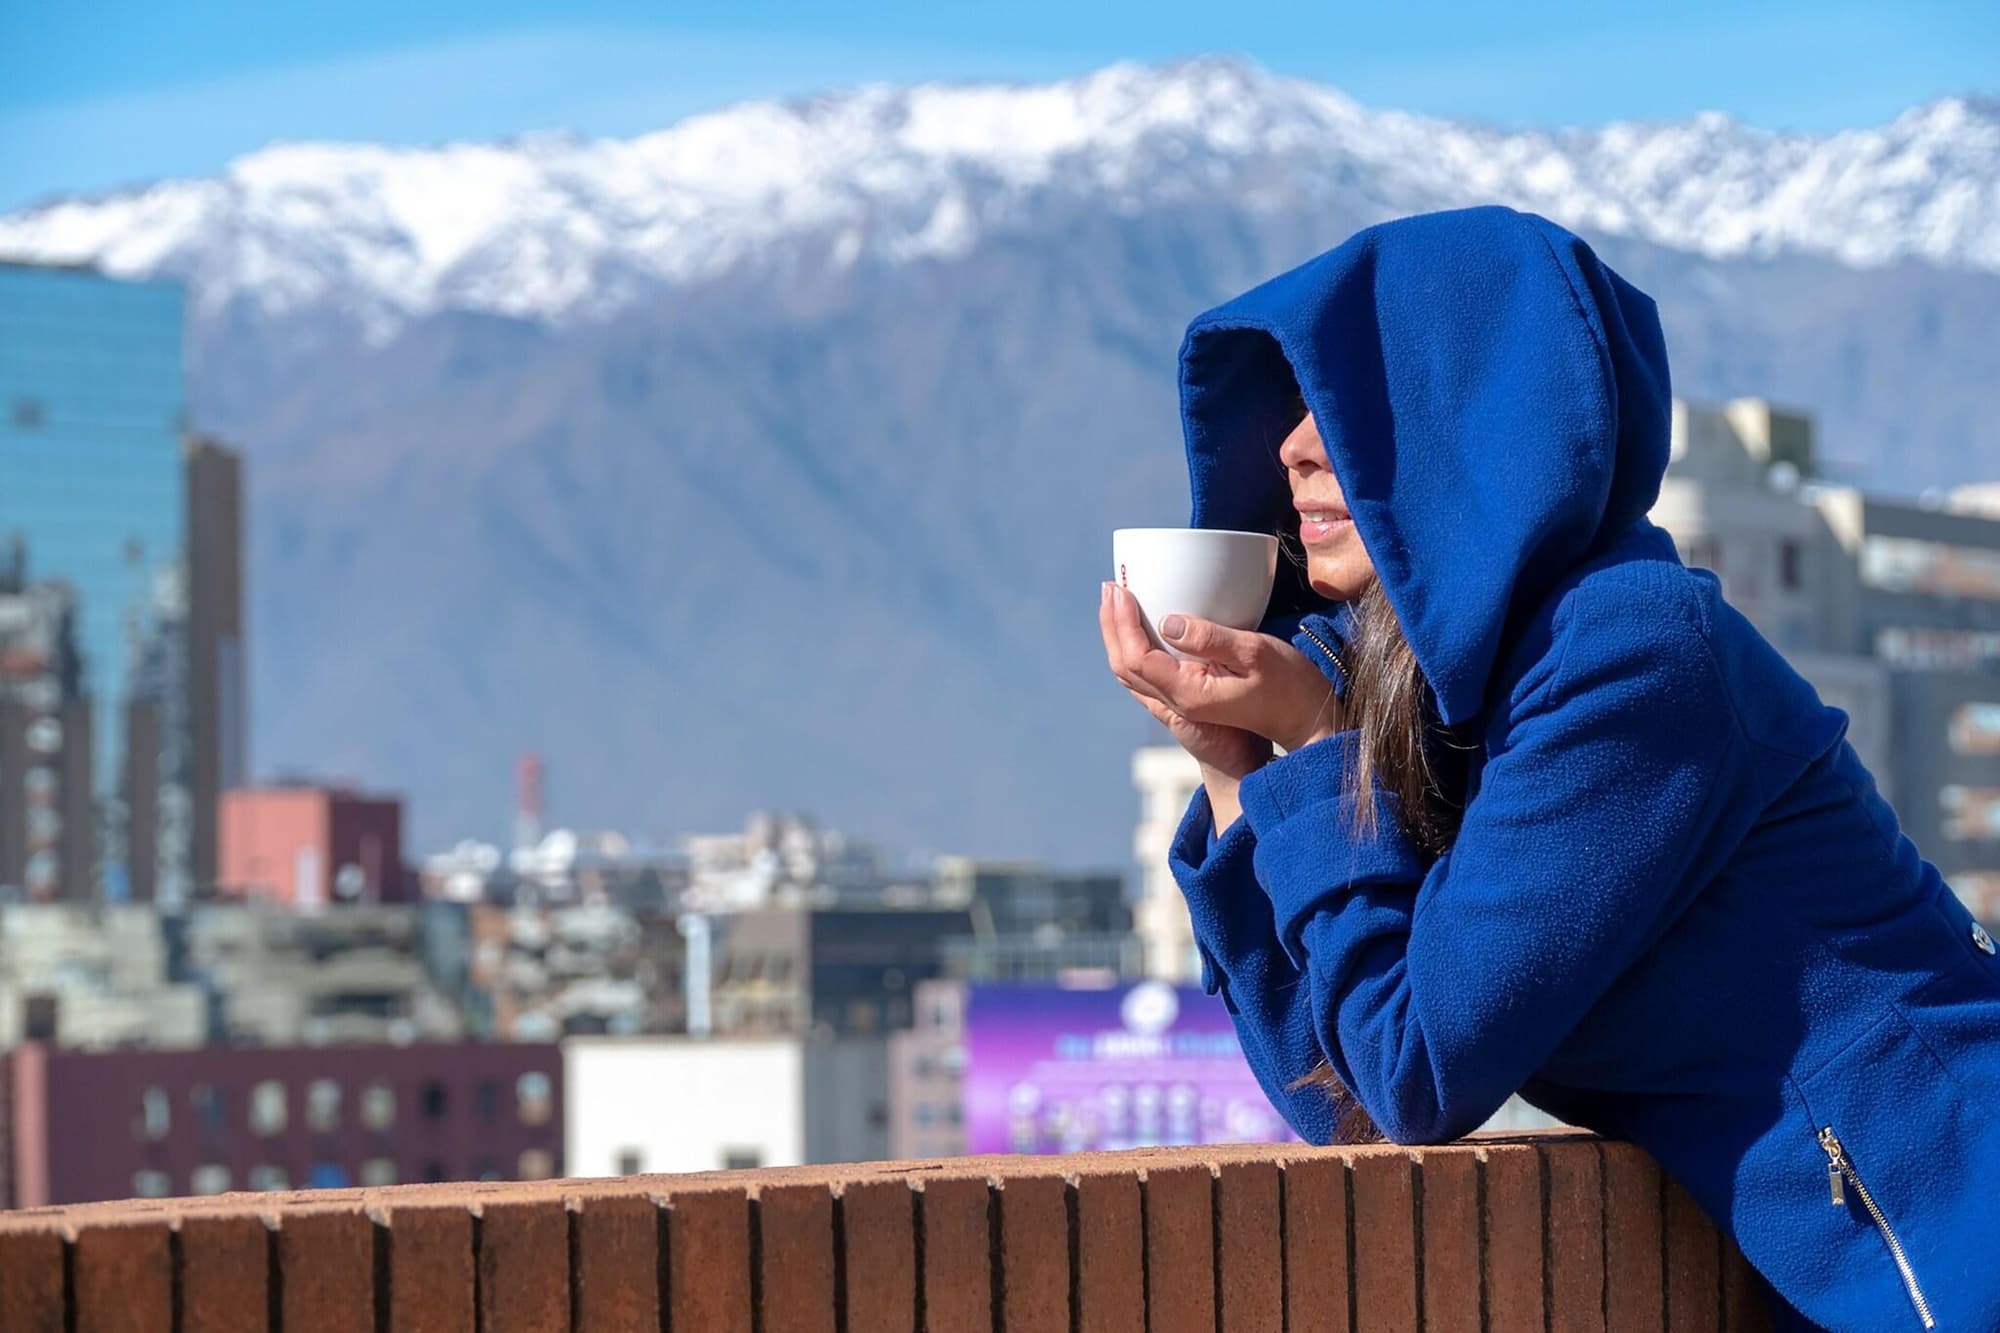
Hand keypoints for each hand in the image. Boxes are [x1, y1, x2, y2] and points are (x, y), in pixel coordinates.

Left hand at [1099, 582, 1344, 756]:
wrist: (1305, 722)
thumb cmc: (1288, 687)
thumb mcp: (1255, 654)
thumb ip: (1210, 638)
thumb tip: (1168, 622)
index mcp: (1188, 694)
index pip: (1138, 658)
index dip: (1122, 623)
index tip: (1120, 589)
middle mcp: (1178, 703)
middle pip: (1125, 666)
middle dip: (1112, 625)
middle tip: (1109, 586)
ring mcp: (1183, 704)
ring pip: (1133, 673)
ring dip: (1118, 637)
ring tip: (1116, 603)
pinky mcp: (1191, 698)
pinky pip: (1150, 674)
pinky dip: (1136, 648)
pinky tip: (1141, 629)